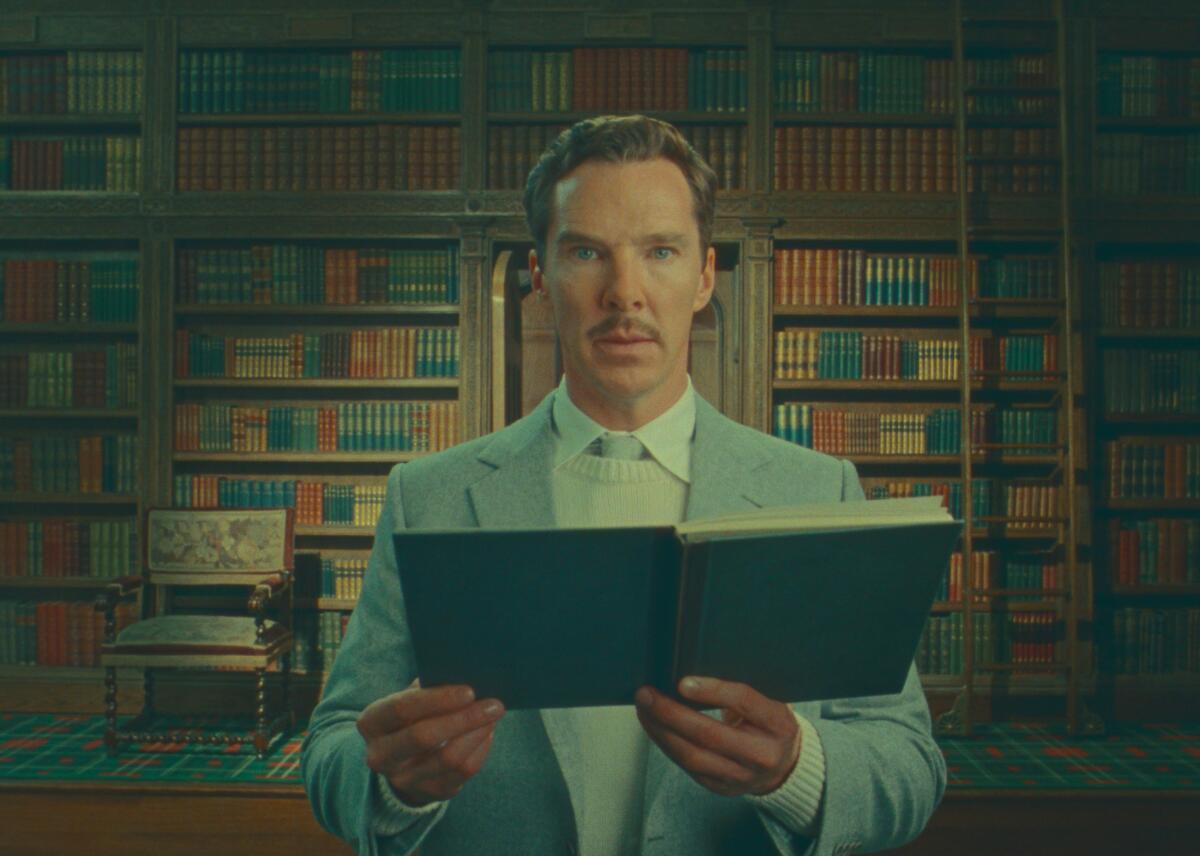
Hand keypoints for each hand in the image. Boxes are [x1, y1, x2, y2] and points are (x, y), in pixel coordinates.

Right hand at [357, 679, 505, 806]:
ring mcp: (403, 780)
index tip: (469, 691)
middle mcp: (380, 756)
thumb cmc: (411, 716)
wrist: (402, 760)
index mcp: (371, 722)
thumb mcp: (409, 699)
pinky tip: (487, 732)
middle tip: (494, 704)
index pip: (402, 709)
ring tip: (493, 714)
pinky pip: (462, 772)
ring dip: (477, 733)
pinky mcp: (429, 793)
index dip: (437, 699)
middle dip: (464, 718)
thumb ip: (429, 688)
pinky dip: (480, 749)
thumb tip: (467, 676)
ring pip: (448, 758)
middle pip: (424, 737)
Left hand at [634, 676, 799, 797]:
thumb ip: (741, 687)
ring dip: (661, 731)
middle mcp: (763, 755)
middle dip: (671, 713)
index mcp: (779, 724)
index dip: (712, 691)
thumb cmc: (768, 722)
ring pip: (693, 756)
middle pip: (710, 735)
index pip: (744, 702)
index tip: (682, 682)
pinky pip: (687, 768)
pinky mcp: (721, 787)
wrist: (782, 765)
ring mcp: (742, 776)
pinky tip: (654, 727)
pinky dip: (666, 745)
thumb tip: (693, 664)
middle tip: (647, 694)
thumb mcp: (769, 700)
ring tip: (644, 708)